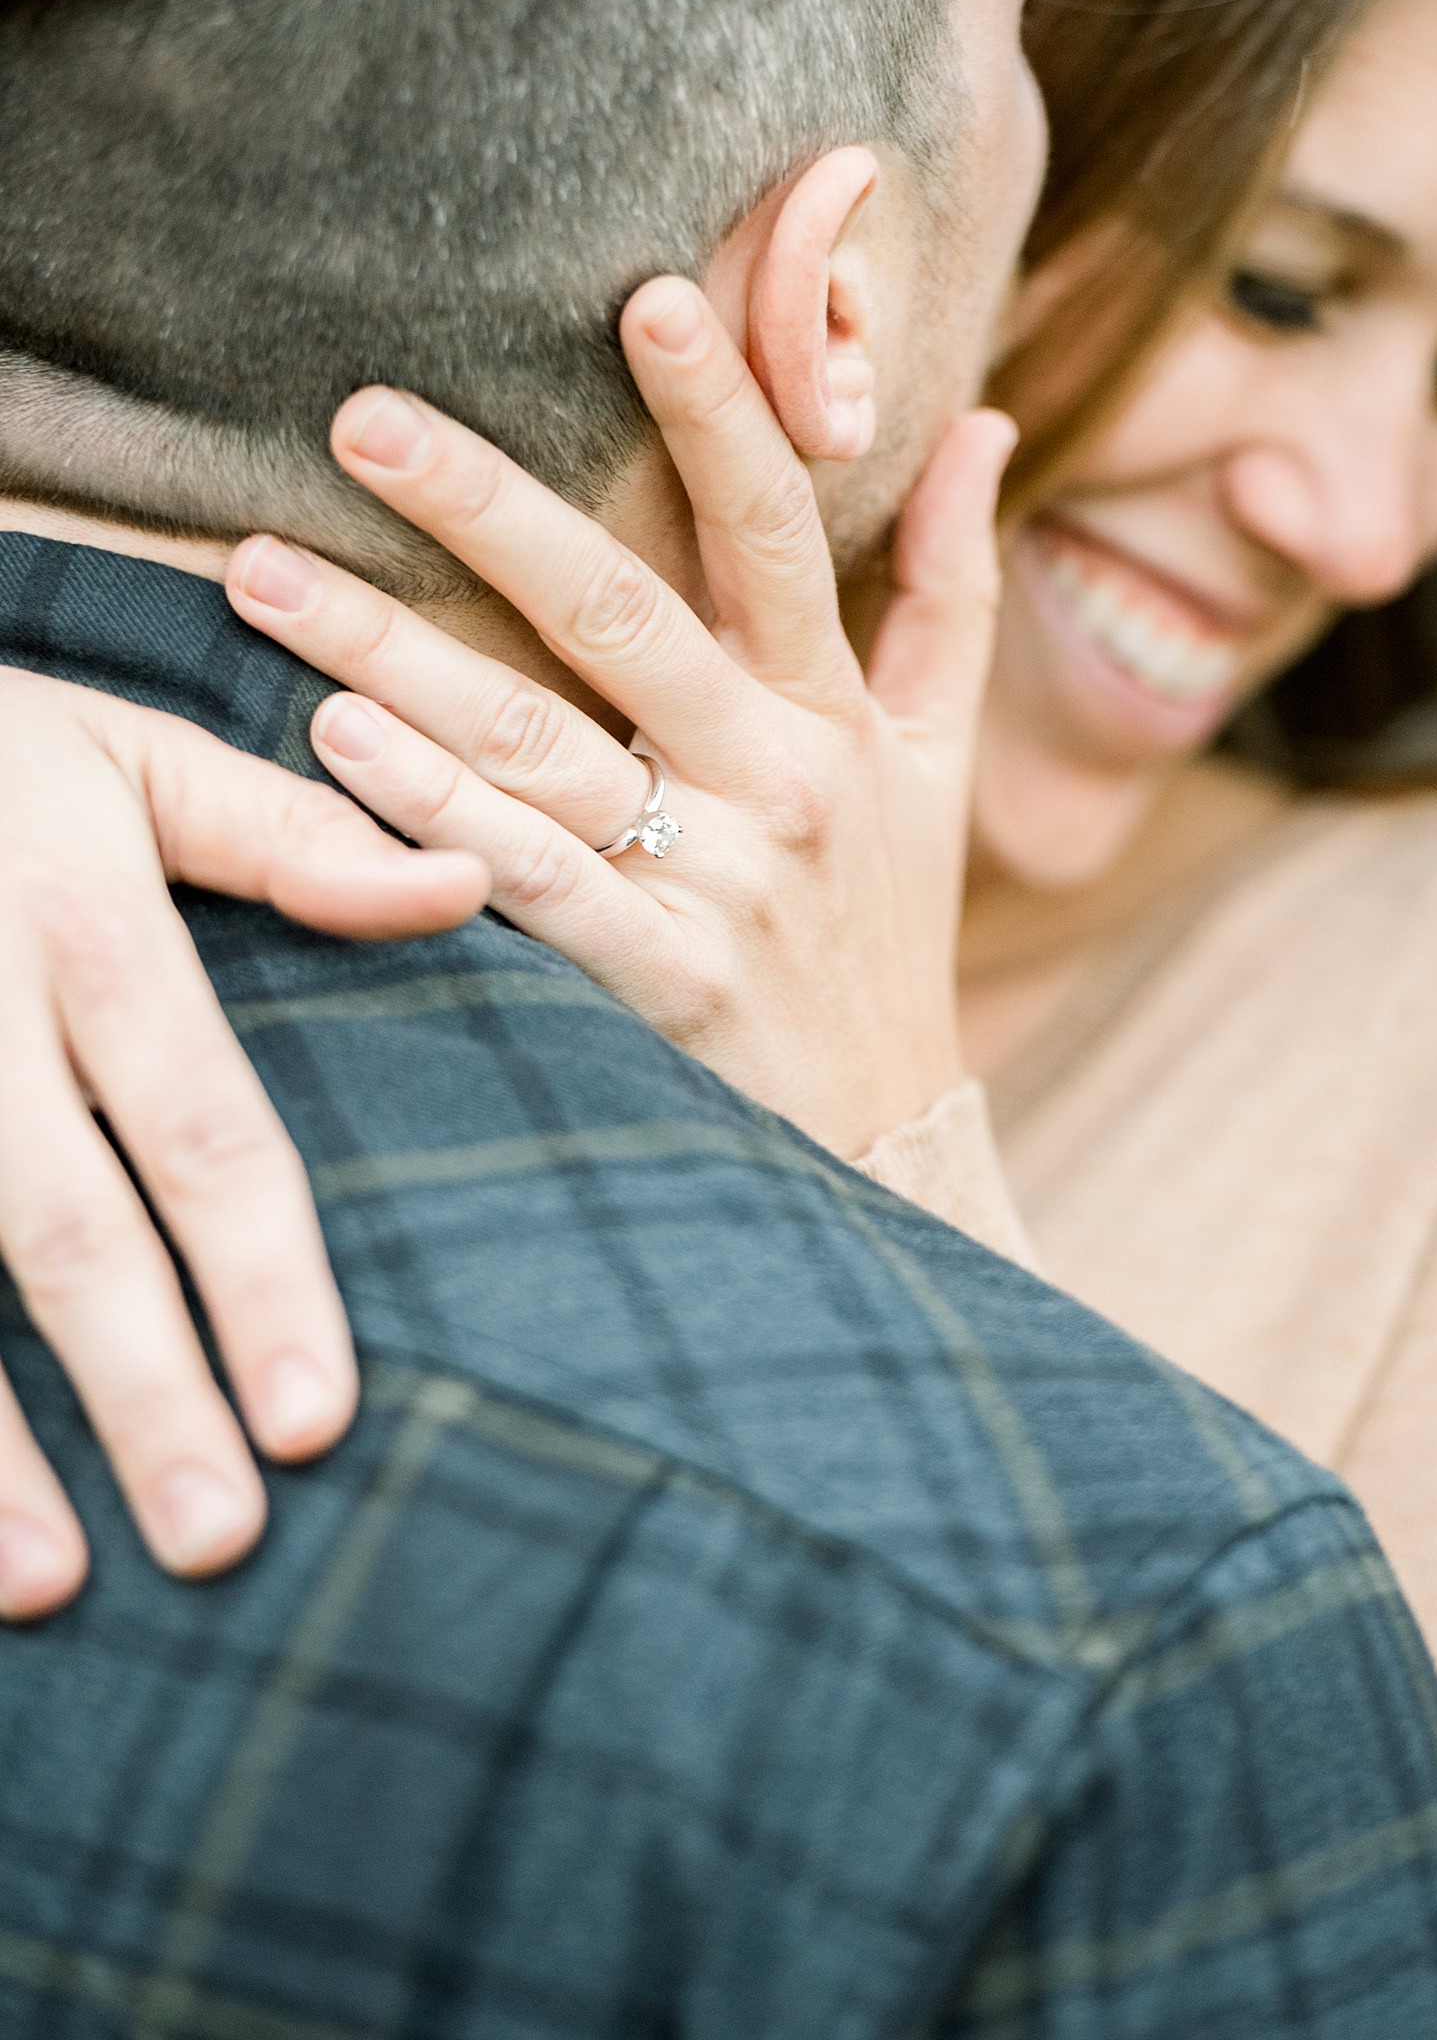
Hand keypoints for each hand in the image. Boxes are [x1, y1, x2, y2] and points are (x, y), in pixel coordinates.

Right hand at [0, 671, 487, 1618]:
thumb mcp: (133, 757)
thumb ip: (293, 839)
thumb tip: (470, 886)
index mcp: (86, 923)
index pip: (197, 1122)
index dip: (257, 1273)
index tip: (317, 1418)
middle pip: (62, 1227)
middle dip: (141, 1392)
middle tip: (222, 1541)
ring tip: (57, 1589)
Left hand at [227, 277, 1014, 1160]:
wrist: (889, 1136)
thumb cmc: (892, 927)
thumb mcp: (940, 759)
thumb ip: (952, 591)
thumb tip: (976, 425)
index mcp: (833, 709)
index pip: (775, 534)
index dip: (720, 415)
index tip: (651, 296)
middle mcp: (778, 779)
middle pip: (621, 615)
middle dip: (488, 509)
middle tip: (361, 418)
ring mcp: (717, 882)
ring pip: (539, 746)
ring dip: (397, 656)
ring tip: (269, 577)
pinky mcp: (660, 980)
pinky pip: (532, 884)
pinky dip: (434, 816)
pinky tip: (339, 747)